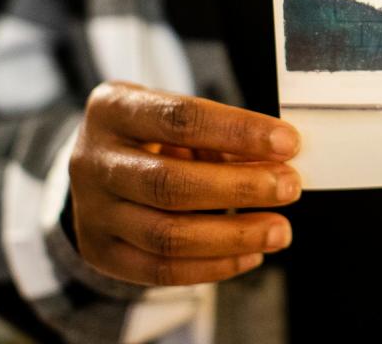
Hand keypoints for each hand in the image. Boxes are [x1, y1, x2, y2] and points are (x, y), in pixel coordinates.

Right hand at [69, 81, 301, 285]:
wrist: (97, 169)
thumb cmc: (153, 137)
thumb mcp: (178, 122)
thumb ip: (223, 138)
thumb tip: (279, 160)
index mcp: (113, 110)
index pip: (181, 118)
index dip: (240, 131)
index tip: (288, 143)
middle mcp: (93, 160)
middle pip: (170, 183)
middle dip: (240, 187)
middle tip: (289, 187)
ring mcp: (92, 211)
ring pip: (167, 235)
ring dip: (235, 235)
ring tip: (280, 230)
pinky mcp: (101, 252)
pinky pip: (161, 271)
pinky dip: (215, 267)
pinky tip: (252, 254)